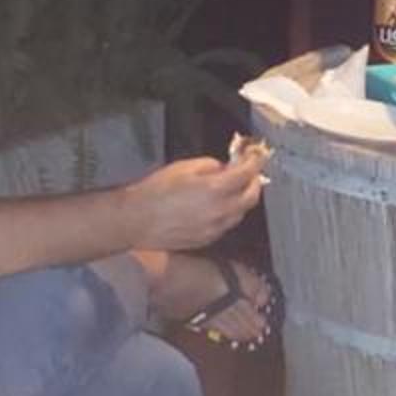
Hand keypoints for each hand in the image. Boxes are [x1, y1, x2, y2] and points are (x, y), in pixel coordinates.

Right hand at [124, 152, 266, 251]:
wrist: (137, 221)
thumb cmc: (156, 190)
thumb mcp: (184, 168)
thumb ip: (210, 166)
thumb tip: (225, 169)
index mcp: (216, 189)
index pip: (247, 173)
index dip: (256, 162)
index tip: (258, 155)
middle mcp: (221, 211)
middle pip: (251, 197)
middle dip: (255, 182)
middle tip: (251, 172)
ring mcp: (216, 229)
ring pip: (241, 213)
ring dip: (243, 199)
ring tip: (236, 189)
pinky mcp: (208, 240)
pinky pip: (227, 225)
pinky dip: (230, 213)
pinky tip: (220, 206)